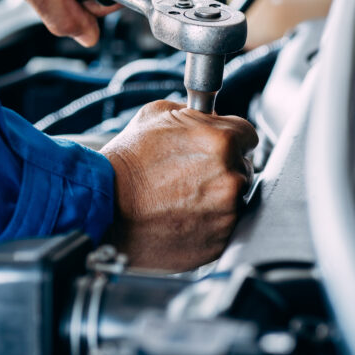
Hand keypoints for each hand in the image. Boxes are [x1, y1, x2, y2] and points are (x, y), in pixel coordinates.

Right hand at [100, 101, 257, 271]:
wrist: (105, 209)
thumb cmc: (125, 166)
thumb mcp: (156, 114)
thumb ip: (193, 112)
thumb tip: (208, 116)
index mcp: (222, 142)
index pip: (249, 135)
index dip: (231, 139)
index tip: (220, 146)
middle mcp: (230, 178)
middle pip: (243, 168)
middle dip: (223, 168)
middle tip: (191, 173)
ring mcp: (227, 214)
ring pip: (235, 199)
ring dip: (217, 197)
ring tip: (182, 196)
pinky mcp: (218, 242)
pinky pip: (224, 227)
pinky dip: (209, 222)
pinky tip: (182, 215)